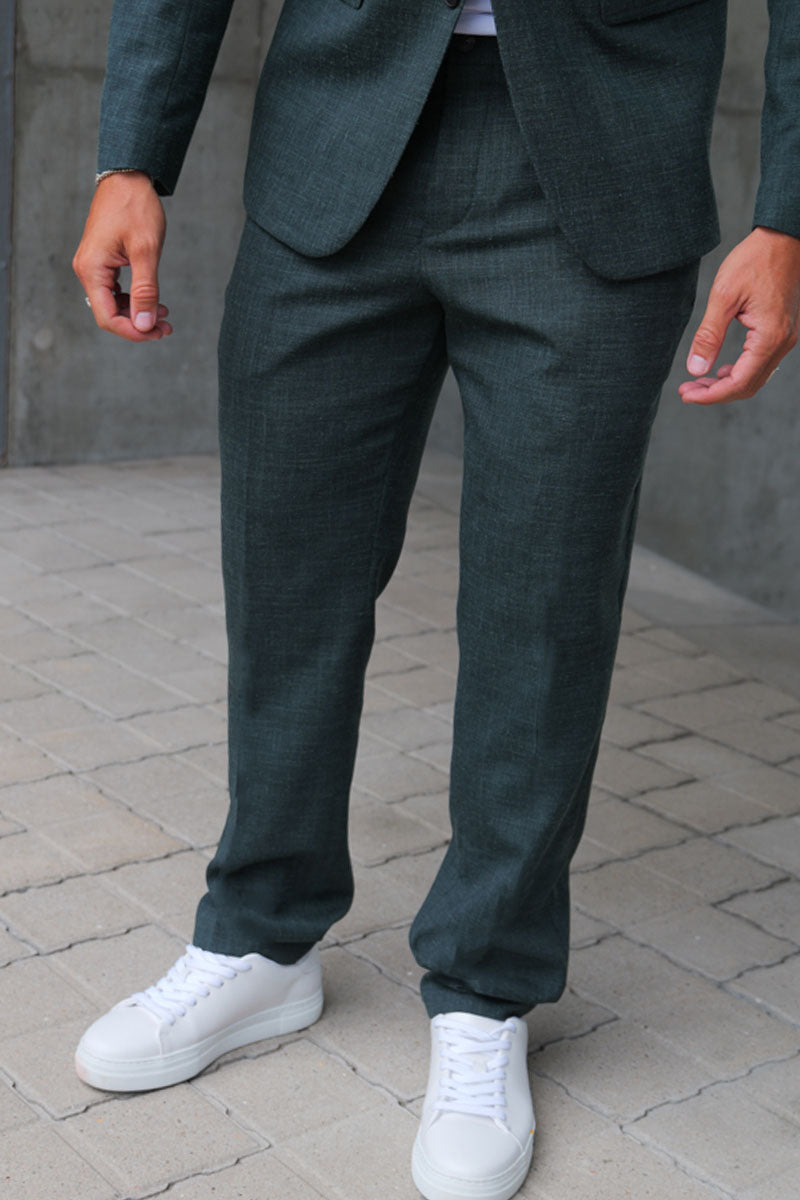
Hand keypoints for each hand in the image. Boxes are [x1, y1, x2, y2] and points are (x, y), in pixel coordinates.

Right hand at [73, 171, 172, 341]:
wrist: (128, 178)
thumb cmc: (136, 208)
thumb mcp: (146, 251)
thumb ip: (145, 291)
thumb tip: (145, 324)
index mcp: (92, 269)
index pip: (107, 317)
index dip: (133, 331)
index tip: (158, 332)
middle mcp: (87, 270)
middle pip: (108, 314)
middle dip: (138, 325)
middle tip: (167, 327)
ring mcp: (93, 266)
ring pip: (112, 304)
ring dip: (137, 314)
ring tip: (164, 315)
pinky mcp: (102, 261)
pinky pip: (114, 291)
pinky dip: (133, 300)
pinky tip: (153, 301)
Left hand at [679, 226, 799, 404]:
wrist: (782, 239)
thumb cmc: (754, 260)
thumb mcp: (724, 296)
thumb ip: (708, 335)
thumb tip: (695, 369)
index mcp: (769, 337)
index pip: (738, 382)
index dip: (710, 394)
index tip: (685, 393)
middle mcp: (782, 342)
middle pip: (748, 386)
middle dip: (715, 392)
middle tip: (686, 390)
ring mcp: (785, 338)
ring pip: (755, 377)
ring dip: (726, 384)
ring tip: (698, 382)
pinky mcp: (782, 332)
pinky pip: (761, 364)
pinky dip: (739, 372)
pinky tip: (720, 369)